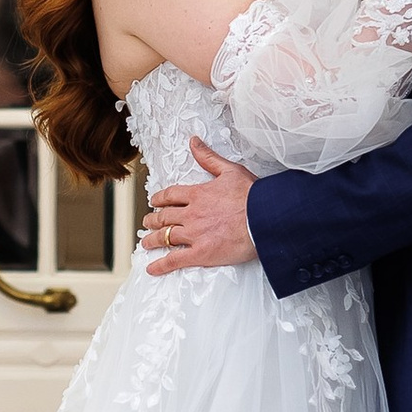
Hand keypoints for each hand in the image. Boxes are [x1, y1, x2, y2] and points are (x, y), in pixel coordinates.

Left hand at [137, 137, 260, 272]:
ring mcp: (194, 234)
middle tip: (147, 222)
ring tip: (146, 243)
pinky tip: (152, 269)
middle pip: (164, 217)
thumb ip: (208, 157)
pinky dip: (161, 265)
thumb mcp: (230, 170)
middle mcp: (192, 214)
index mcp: (198, 194)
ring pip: (165, 237)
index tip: (154, 201)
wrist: (265, 218)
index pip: (171, 195)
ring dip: (152, 240)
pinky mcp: (201, 253)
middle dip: (153, 220)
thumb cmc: (253, 195)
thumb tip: (194, 142)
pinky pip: (175, 260)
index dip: (160, 198)